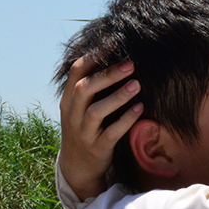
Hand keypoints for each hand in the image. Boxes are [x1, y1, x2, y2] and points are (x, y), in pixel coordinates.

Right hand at [59, 55, 140, 201]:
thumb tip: (113, 56)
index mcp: (68, 100)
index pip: (76, 72)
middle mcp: (72, 115)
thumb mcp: (78, 108)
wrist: (77, 166)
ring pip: (96, 111)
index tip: (113, 42)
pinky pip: (111, 132)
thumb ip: (89, 87)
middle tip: (130, 64)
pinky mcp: (97, 148)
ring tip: (137, 84)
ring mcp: (83, 133)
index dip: (94, 56)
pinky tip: (140, 108)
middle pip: (85, 89)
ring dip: (118, 96)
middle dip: (107, 75)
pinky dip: (126, 119)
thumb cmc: (84, 128)